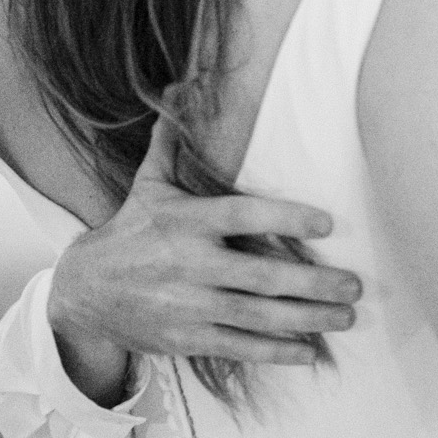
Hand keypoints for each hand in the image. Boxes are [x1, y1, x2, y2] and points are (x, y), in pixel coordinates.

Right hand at [48, 118, 361, 401]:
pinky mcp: (185, 339)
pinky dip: (277, 352)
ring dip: (307, 319)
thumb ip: (171, 141)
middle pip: (260, 276)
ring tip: (347, 316)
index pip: (241, 216)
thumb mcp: (148, 184)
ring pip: (256, 316)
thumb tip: (180, 86)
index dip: (285, 217)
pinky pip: (239, 348)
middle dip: (314, 283)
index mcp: (185, 221)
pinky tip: (310, 351)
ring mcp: (187, 306)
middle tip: (356, 283)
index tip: (327, 223)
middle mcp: (188, 265)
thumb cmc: (130, 230)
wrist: (82, 292)